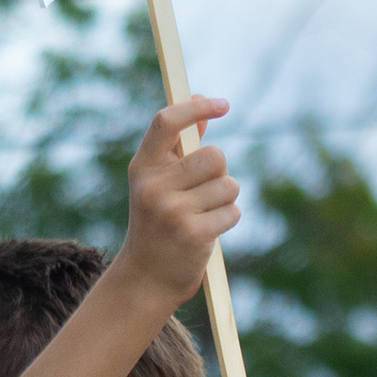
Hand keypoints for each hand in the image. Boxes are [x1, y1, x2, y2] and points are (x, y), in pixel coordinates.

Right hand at [113, 97, 237, 307]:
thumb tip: (200, 98)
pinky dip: (228, 219)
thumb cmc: (159, 223)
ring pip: (228, 184)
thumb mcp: (161, 181)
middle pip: (214, 155)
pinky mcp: (194, 233)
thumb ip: (182, 143)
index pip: (166, 122)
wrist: (147, 278)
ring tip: (204, 214)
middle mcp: (153, 186)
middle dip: (220, 173)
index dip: (196, 109)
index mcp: (143, 167)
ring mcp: (172, 210)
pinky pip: (233, 211)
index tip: (222, 105)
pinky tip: (208, 231)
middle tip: (205, 192)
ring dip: (225, 199)